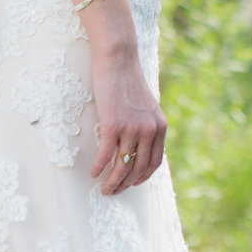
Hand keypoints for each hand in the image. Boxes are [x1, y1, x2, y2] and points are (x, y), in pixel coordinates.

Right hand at [89, 41, 166, 193]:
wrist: (119, 60)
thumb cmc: (128, 81)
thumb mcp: (146, 106)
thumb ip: (146, 125)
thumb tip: (138, 144)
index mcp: (159, 127)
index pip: (154, 162)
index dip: (143, 177)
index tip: (132, 184)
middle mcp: (149, 131)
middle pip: (138, 168)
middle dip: (125, 184)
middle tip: (112, 191)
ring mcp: (132, 129)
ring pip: (122, 166)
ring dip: (112, 182)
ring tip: (103, 189)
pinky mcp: (113, 125)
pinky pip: (106, 155)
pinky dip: (99, 167)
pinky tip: (92, 173)